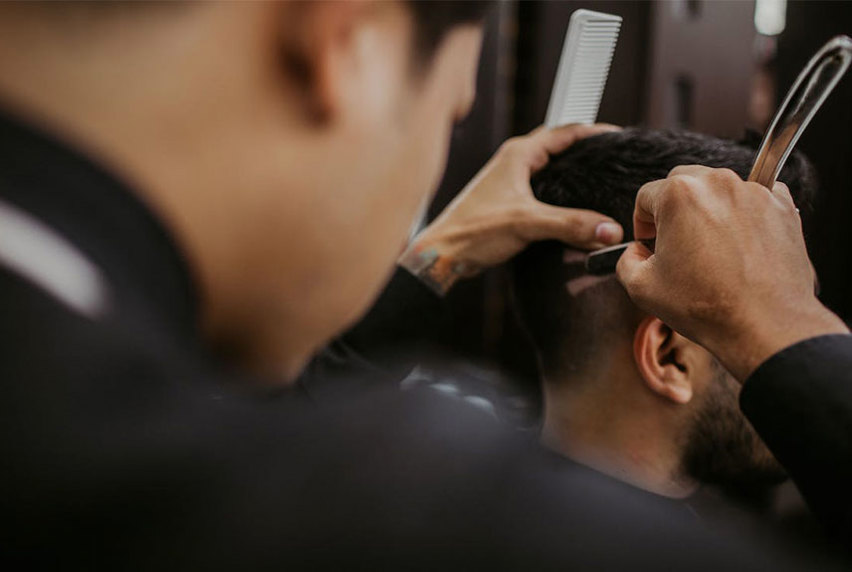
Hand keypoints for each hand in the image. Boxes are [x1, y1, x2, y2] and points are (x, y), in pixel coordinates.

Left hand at [400, 123, 623, 294]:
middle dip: (586, 151)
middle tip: (614, 160)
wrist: (443, 255)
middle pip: (559, 147)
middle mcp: (514, 162)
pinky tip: (574, 208)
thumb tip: (609, 230)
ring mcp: (510, 181)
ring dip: (572, 173)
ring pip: (550, 169)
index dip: (595, 133)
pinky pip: (542, 189)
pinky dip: (560, 193)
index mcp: (518, 154)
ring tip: (600, 181)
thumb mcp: (527, 223)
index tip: (620, 139)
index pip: (565, 131)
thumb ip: (570, 224)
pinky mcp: (508, 202)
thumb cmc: (472, 231)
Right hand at [616, 165, 848, 380]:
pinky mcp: (782, 206)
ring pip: (718, 189)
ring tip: (711, 249)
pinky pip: (753, 198)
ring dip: (708, 210)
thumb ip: (627, 260)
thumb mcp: (641, 287)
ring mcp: (754, 191)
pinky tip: (739, 246)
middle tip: (676, 243)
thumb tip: (637, 251)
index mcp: (678, 194)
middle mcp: (717, 183)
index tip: (649, 243)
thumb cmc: (705, 306)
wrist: (765, 324)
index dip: (641, 223)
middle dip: (674, 209)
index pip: (646, 196)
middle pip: (683, 182)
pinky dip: (743, 214)